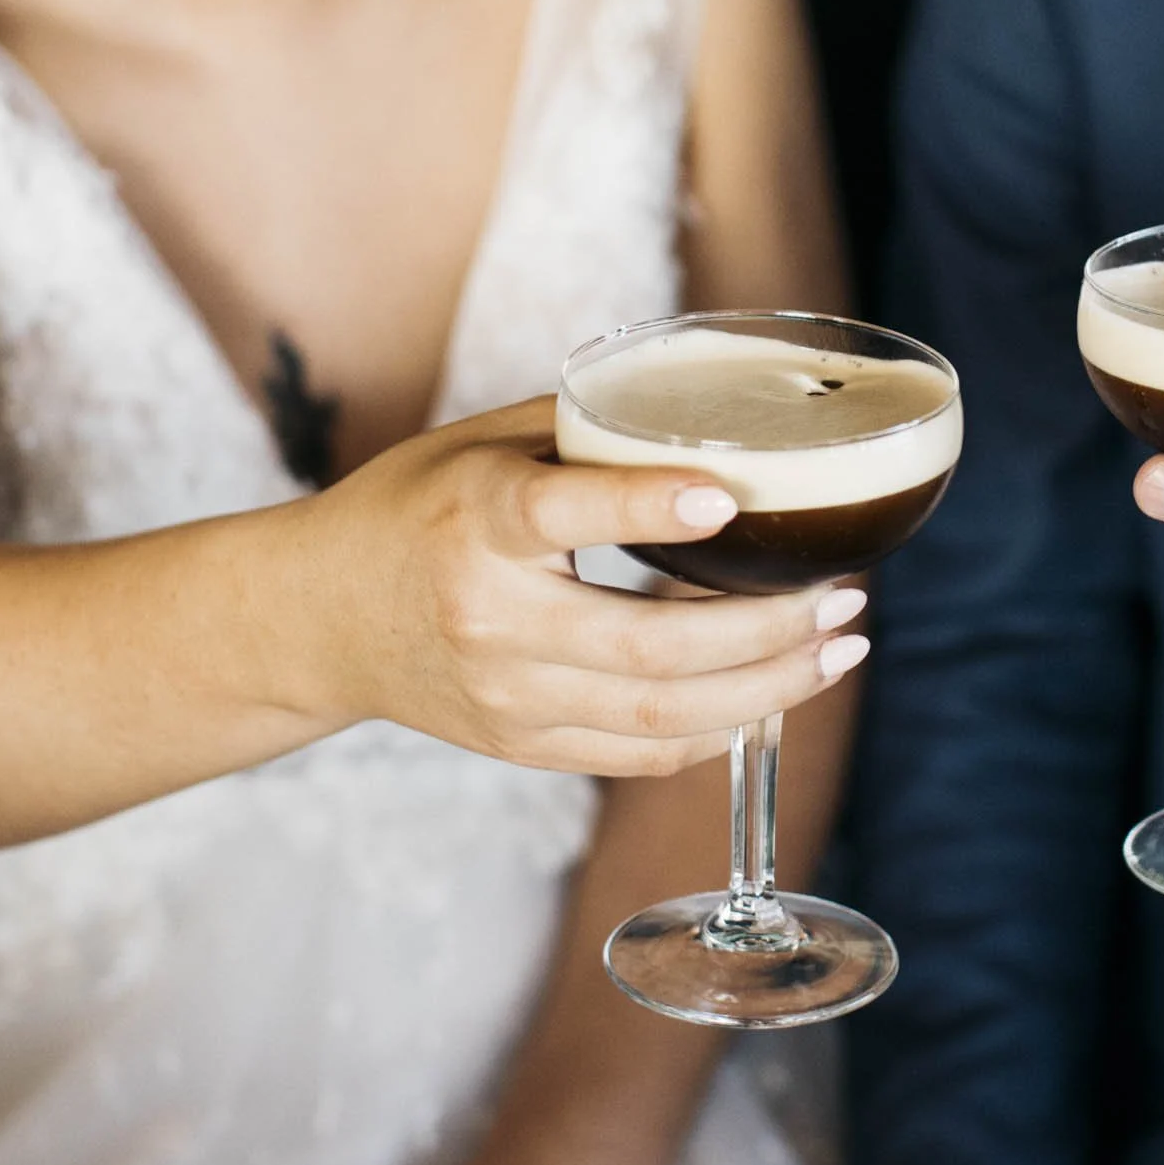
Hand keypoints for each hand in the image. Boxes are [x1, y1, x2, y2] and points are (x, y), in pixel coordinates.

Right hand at [295, 396, 868, 776]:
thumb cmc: (414, 507)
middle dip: (766, 632)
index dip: (646, 506)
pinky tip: (774, 692)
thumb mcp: (479, 442)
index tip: (729, 496)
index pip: (562, 513)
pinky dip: (718, 728)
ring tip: (839, 650)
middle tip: (844, 598)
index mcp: (472, 520)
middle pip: (645, 646)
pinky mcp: (520, 744)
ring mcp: (505, 696)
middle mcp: (488, 619)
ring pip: (659, 714)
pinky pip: (640, 753)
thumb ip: (588, 433)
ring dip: (768, 689)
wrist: (319, 616)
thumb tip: (719, 411)